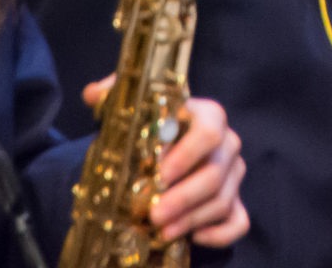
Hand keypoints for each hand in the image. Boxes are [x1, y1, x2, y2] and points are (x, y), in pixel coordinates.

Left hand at [78, 83, 249, 244]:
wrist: (166, 145)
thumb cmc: (152, 126)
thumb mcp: (134, 107)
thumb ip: (114, 94)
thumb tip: (93, 93)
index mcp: (209, 116)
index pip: (208, 132)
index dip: (186, 155)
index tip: (159, 174)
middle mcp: (227, 144)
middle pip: (215, 173)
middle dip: (184, 197)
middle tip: (153, 214)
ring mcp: (233, 174)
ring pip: (223, 200)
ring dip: (191, 219)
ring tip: (161, 231)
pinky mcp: (235, 200)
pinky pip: (238, 221)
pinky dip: (220, 234)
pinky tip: (194, 237)